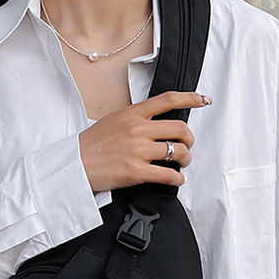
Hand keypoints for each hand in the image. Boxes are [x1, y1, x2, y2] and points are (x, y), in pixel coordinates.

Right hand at [78, 91, 212, 192]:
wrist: (74, 165)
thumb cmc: (91, 145)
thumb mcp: (113, 121)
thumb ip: (135, 119)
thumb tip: (154, 123)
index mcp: (133, 114)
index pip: (168, 100)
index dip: (191, 98)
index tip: (203, 100)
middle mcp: (138, 130)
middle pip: (179, 129)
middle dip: (189, 139)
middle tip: (187, 146)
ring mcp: (138, 151)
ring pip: (177, 152)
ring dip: (185, 159)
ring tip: (182, 163)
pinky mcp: (137, 172)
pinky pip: (168, 175)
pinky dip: (178, 179)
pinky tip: (177, 180)